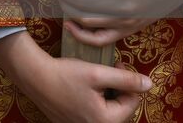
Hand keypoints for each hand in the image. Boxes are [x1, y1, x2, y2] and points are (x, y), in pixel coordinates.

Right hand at [0, 31, 150, 122]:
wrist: (33, 76)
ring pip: (106, 110)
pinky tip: (82, 87)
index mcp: (105, 121)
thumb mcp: (97, 73)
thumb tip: (149, 84)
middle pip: (119, 108)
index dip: (128, 81)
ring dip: (105, 94)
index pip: (132, 102)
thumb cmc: (64, 74)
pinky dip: (92, 100)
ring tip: (94, 78)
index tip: (117, 65)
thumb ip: (126, 79)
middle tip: (106, 70)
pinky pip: (91, 113)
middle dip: (117, 88)